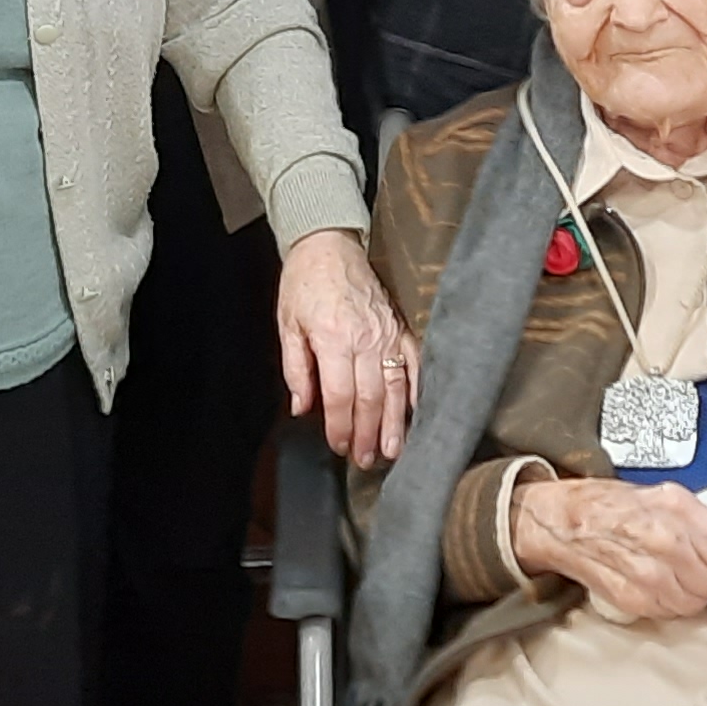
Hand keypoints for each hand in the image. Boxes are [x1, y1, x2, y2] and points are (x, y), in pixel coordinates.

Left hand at [275, 227, 412, 461]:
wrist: (328, 245)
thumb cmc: (304, 283)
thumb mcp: (287, 325)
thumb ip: (296, 369)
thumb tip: (303, 408)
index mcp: (333, 338)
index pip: (339, 395)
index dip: (340, 426)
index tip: (339, 446)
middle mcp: (365, 338)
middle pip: (370, 397)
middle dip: (368, 434)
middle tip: (365, 460)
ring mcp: (387, 333)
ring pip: (396, 386)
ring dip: (395, 422)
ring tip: (393, 450)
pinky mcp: (401, 327)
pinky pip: (415, 363)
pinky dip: (419, 389)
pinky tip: (419, 412)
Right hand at [509, 475, 706, 624]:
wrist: (561, 520)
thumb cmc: (613, 506)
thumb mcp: (664, 496)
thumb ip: (702, 523)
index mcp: (677, 508)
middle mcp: (663, 539)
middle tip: (702, 573)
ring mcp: (645, 572)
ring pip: (694, 603)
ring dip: (691, 596)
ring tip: (676, 578)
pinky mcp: (629, 597)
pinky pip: (668, 612)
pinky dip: (667, 604)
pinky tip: (656, 586)